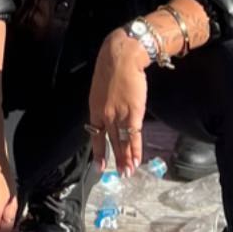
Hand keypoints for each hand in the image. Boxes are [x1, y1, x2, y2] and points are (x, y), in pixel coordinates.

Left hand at [87, 29, 149, 173]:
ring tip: (129, 172)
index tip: (100, 166)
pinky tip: (137, 159)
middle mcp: (105, 115)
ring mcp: (119, 115)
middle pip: (111, 142)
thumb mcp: (101, 88)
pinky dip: (135, 149)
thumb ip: (104, 104)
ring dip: (126, 159)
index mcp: (95, 109)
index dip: (99, 152)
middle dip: (116, 159)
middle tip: (120, 174)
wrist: (122, 56)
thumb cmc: (112, 68)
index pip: (96, 135)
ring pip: (122, 142)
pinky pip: (134, 136)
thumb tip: (109, 114)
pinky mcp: (133, 113)